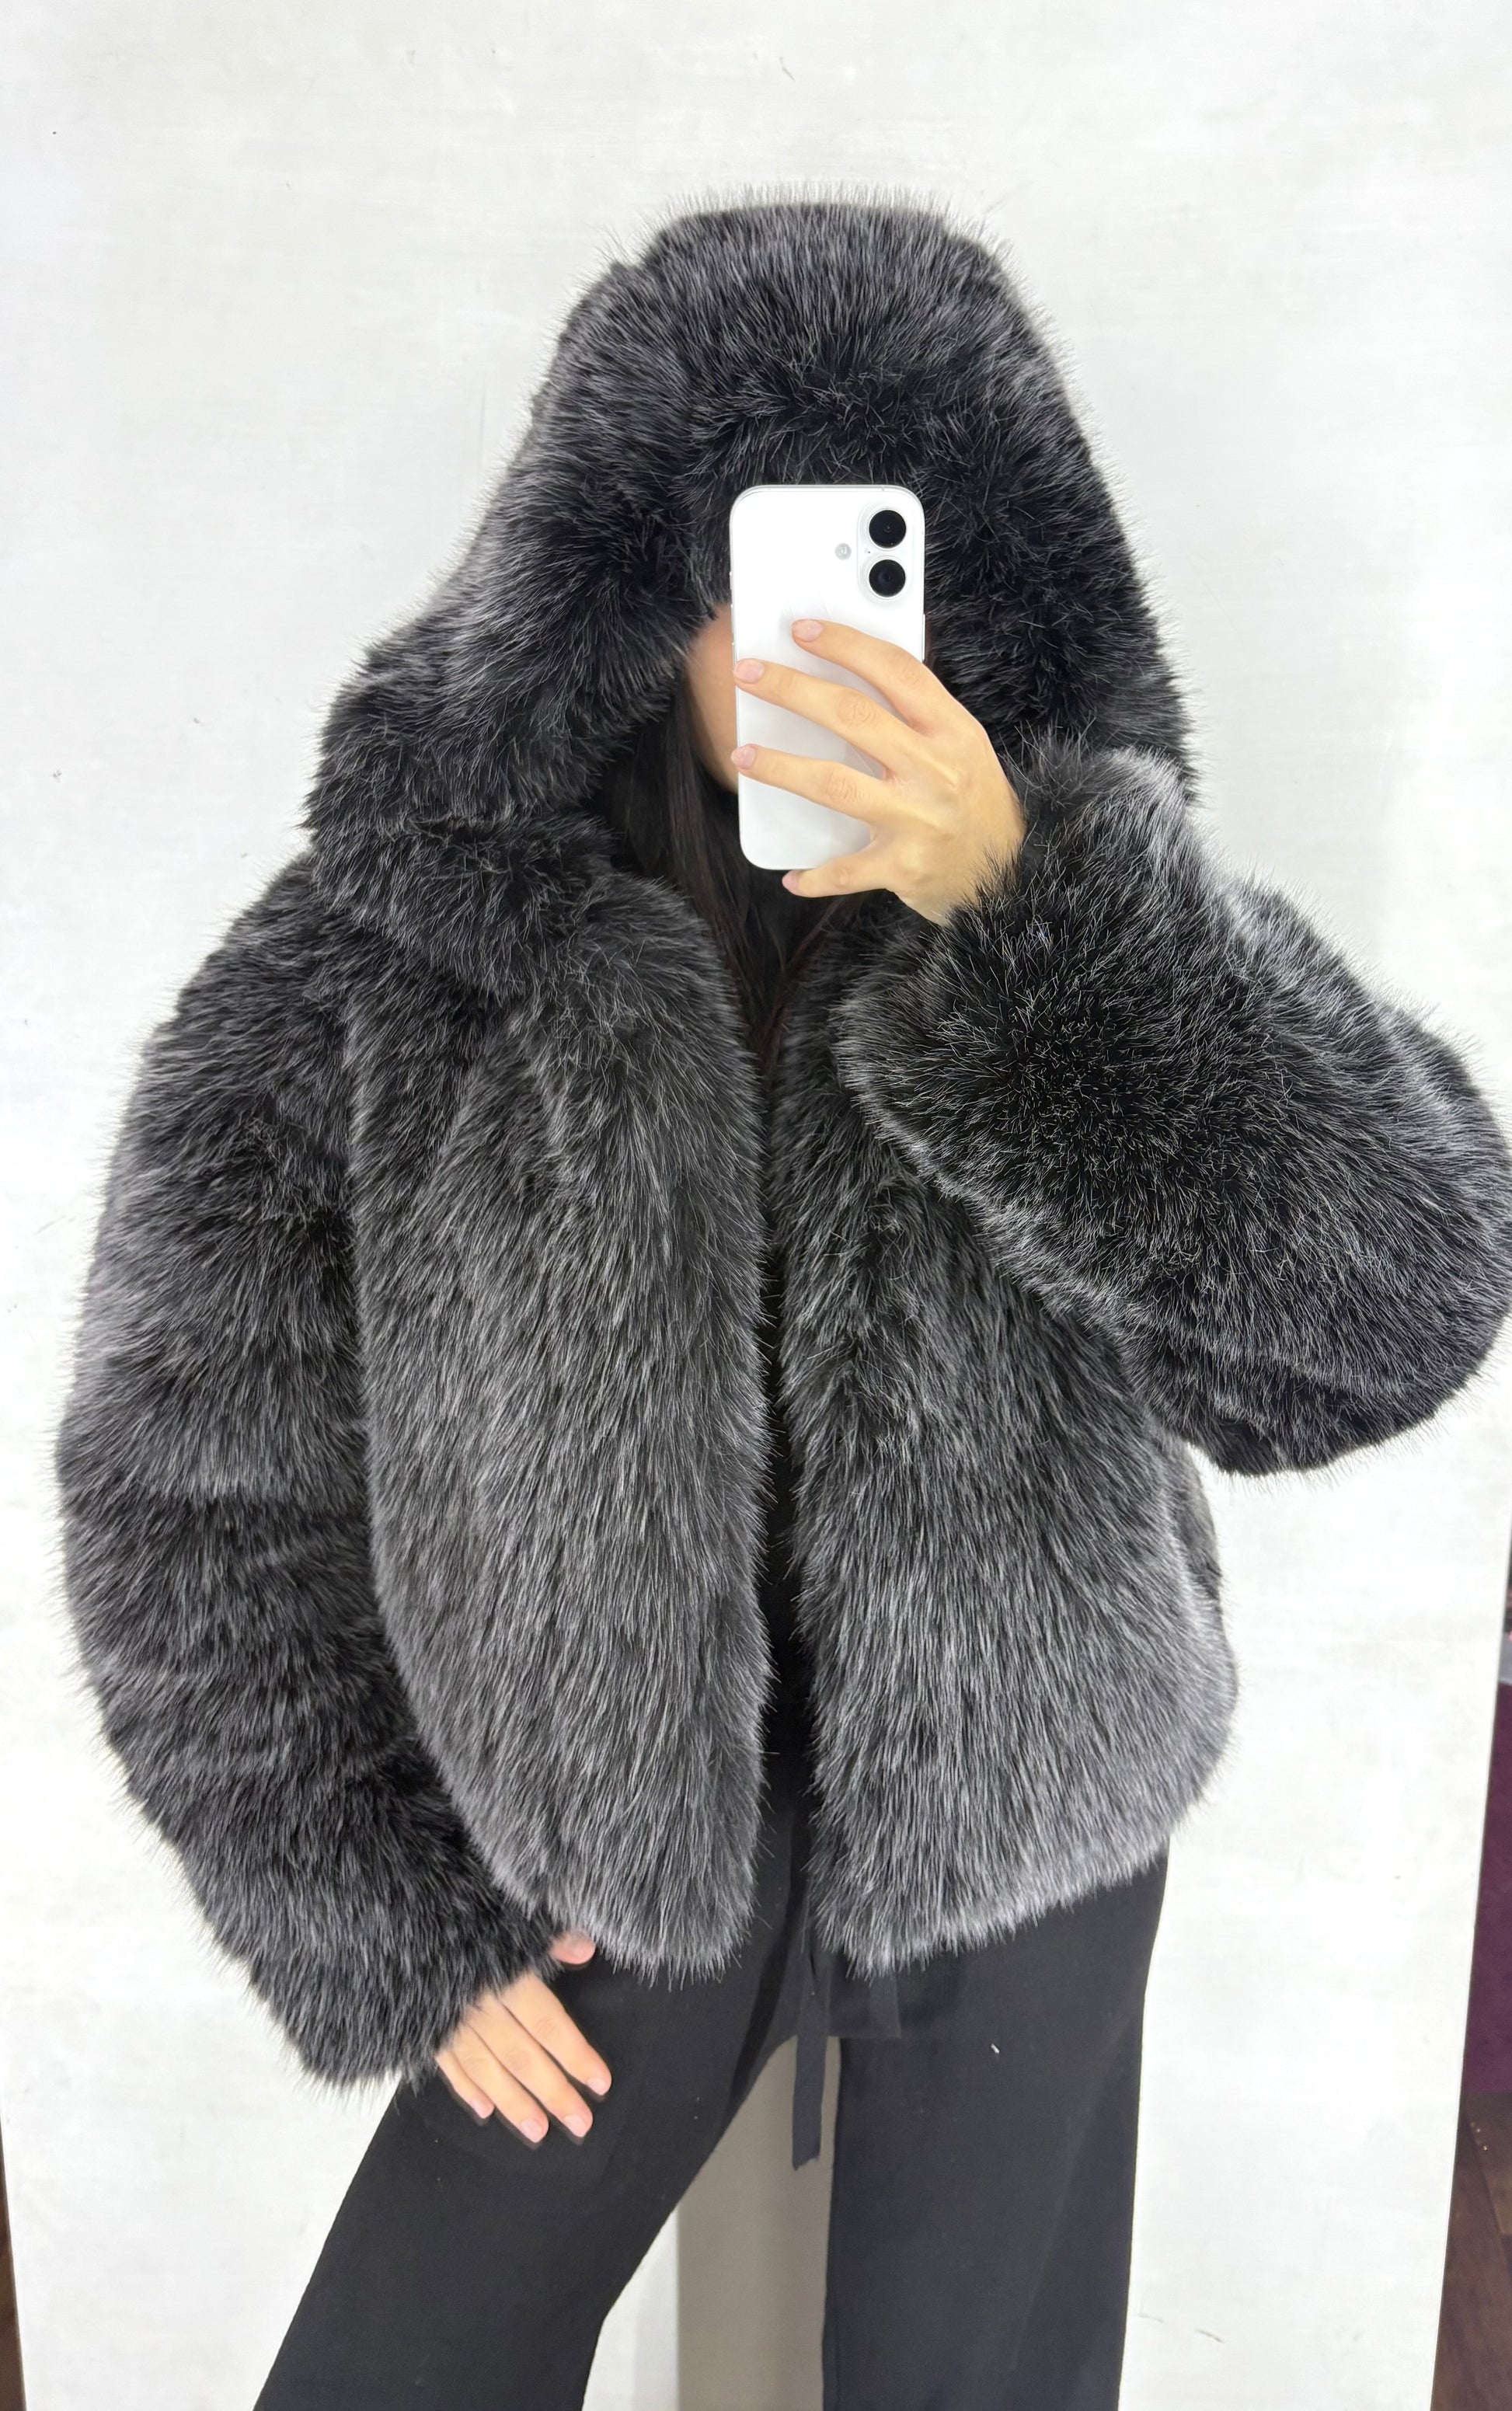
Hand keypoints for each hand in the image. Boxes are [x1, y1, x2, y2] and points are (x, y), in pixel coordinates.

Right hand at [435, 1929, 610, 2144]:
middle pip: (521, 2056)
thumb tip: (586, 1949)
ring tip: (538, 2131)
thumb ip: (549, 1937)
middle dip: (552, 2092)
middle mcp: (479, 2005)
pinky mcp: (424, 2027)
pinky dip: (466, 2089)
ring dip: (513, 2103)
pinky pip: (447, 2065)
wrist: (398, 1913)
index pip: (548, 2025)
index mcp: (506, 1976)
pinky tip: (485, 2111)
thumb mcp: (511, 1914)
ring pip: (486, 2069)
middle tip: (580, 2124)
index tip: (600, 2083)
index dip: (575, 2055)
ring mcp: (449, 2020)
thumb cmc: (463, 1911)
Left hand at [729, 619, 1026, 923]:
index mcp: (954, 731)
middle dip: (793, 690)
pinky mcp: (904, 867)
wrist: (1012, 876)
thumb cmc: (977, 804)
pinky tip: (792, 875)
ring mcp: (919, 820)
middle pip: (854, 717)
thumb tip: (853, 667)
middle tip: (750, 675)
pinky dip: (815, 875)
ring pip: (835, 785)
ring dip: (781, 767)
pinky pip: (846, 870)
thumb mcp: (962, 745)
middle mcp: (937, 771)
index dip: (846, 645)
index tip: (802, 631)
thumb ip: (917, 713)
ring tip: (743, 755)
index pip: (897, 671)